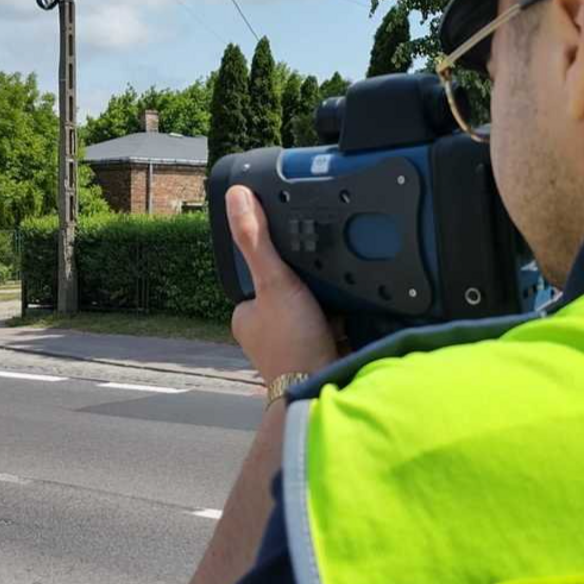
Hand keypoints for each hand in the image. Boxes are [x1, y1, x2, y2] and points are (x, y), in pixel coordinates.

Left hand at [226, 186, 337, 383]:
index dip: (279, 263)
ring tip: (333, 301)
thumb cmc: (291, 344)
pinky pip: (330, 324)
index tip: (296, 260)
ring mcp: (290, 344)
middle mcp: (264, 331)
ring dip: (325, 303)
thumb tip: (236, 197)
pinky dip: (340, 320)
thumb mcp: (273, 281)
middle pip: (289, 289)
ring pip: (311, 307)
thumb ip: (255, 239)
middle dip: (307, 286)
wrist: (323, 387)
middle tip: (320, 284)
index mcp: (245, 314)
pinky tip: (347, 316)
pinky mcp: (316, 352)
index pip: (260, 273)